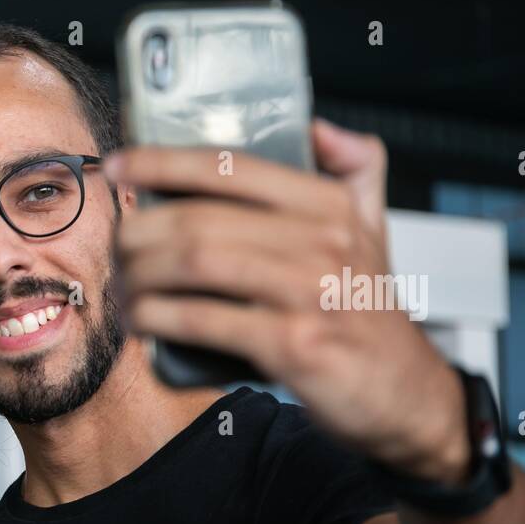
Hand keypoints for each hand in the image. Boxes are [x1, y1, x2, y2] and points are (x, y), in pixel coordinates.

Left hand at [107, 119, 469, 484]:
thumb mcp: (374, 231)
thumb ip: (355, 173)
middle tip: (117, 249)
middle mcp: (323, 241)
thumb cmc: (369, 314)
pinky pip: (202, 320)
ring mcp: (307, 293)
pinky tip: (140, 322)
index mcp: (330, 205)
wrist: (407, 395)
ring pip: (194, 264)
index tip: (119, 165)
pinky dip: (158, 319)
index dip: (164, 162)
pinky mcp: (292, 345)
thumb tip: (319, 128)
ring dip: (140, 276)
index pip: (231, 167)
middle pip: (199, 220)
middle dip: (139, 232)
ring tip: (122, 288)